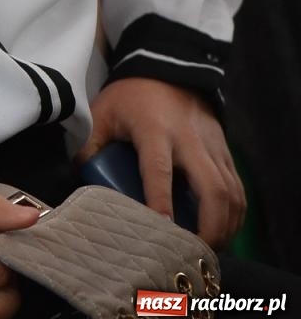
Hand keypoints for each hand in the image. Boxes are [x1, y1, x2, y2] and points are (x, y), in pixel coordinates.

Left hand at [80, 77, 244, 247]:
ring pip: (230, 191)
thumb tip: (80, 180)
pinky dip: (235, 211)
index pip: (159, 170)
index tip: (164, 228)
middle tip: (195, 250)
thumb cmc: (129, 97)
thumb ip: (88, 145)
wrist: (166, 68)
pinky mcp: (225, 149)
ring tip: (210, 248)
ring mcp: (212, 146)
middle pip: (211, 188)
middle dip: (209, 224)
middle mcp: (189, 140)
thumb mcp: (101, 113)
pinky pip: (237, 186)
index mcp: (154, 130)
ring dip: (226, 224)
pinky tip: (224, 229)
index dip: (161, 200)